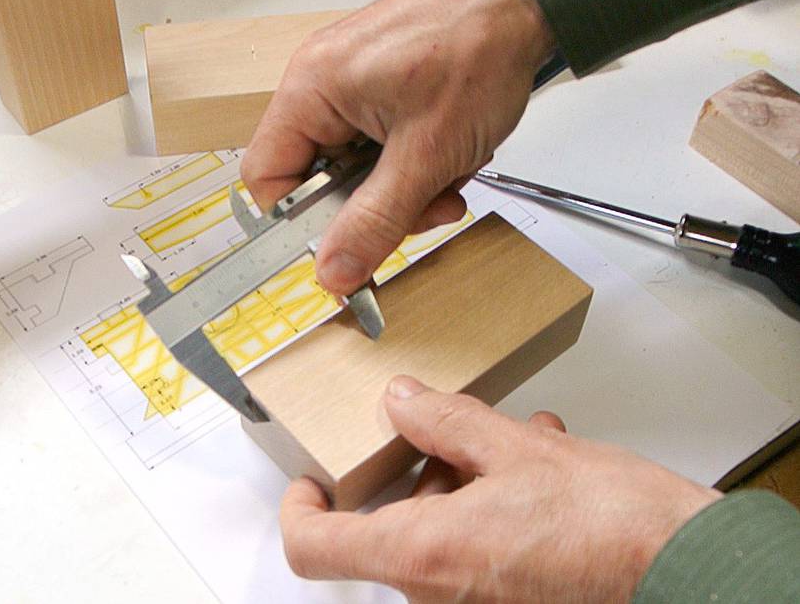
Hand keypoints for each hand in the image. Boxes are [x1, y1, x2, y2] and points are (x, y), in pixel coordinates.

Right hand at [241, 0, 554, 294]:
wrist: (526, 2)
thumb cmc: (478, 46)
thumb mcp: (425, 156)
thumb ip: (375, 221)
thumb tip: (334, 270)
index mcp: (311, 90)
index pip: (267, 177)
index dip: (303, 220)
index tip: (344, 244)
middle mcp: (323, 85)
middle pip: (322, 180)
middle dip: (377, 205)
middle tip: (421, 207)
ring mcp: (354, 87)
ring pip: (361, 171)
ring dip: (408, 187)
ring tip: (448, 172)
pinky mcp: (384, 90)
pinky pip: (385, 150)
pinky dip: (419, 163)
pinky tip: (451, 153)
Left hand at [280, 376, 721, 602]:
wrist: (684, 571)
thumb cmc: (613, 527)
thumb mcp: (515, 448)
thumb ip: (444, 421)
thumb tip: (401, 401)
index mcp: (424, 554)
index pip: (314, 548)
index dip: (301, 508)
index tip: (311, 480)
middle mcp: (439, 593)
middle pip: (386, 528)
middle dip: (414, 471)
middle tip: (441, 434)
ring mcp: (471, 603)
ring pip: (436, 533)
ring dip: (460, 482)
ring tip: (507, 444)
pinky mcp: (505, 598)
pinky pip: (473, 548)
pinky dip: (488, 506)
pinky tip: (531, 469)